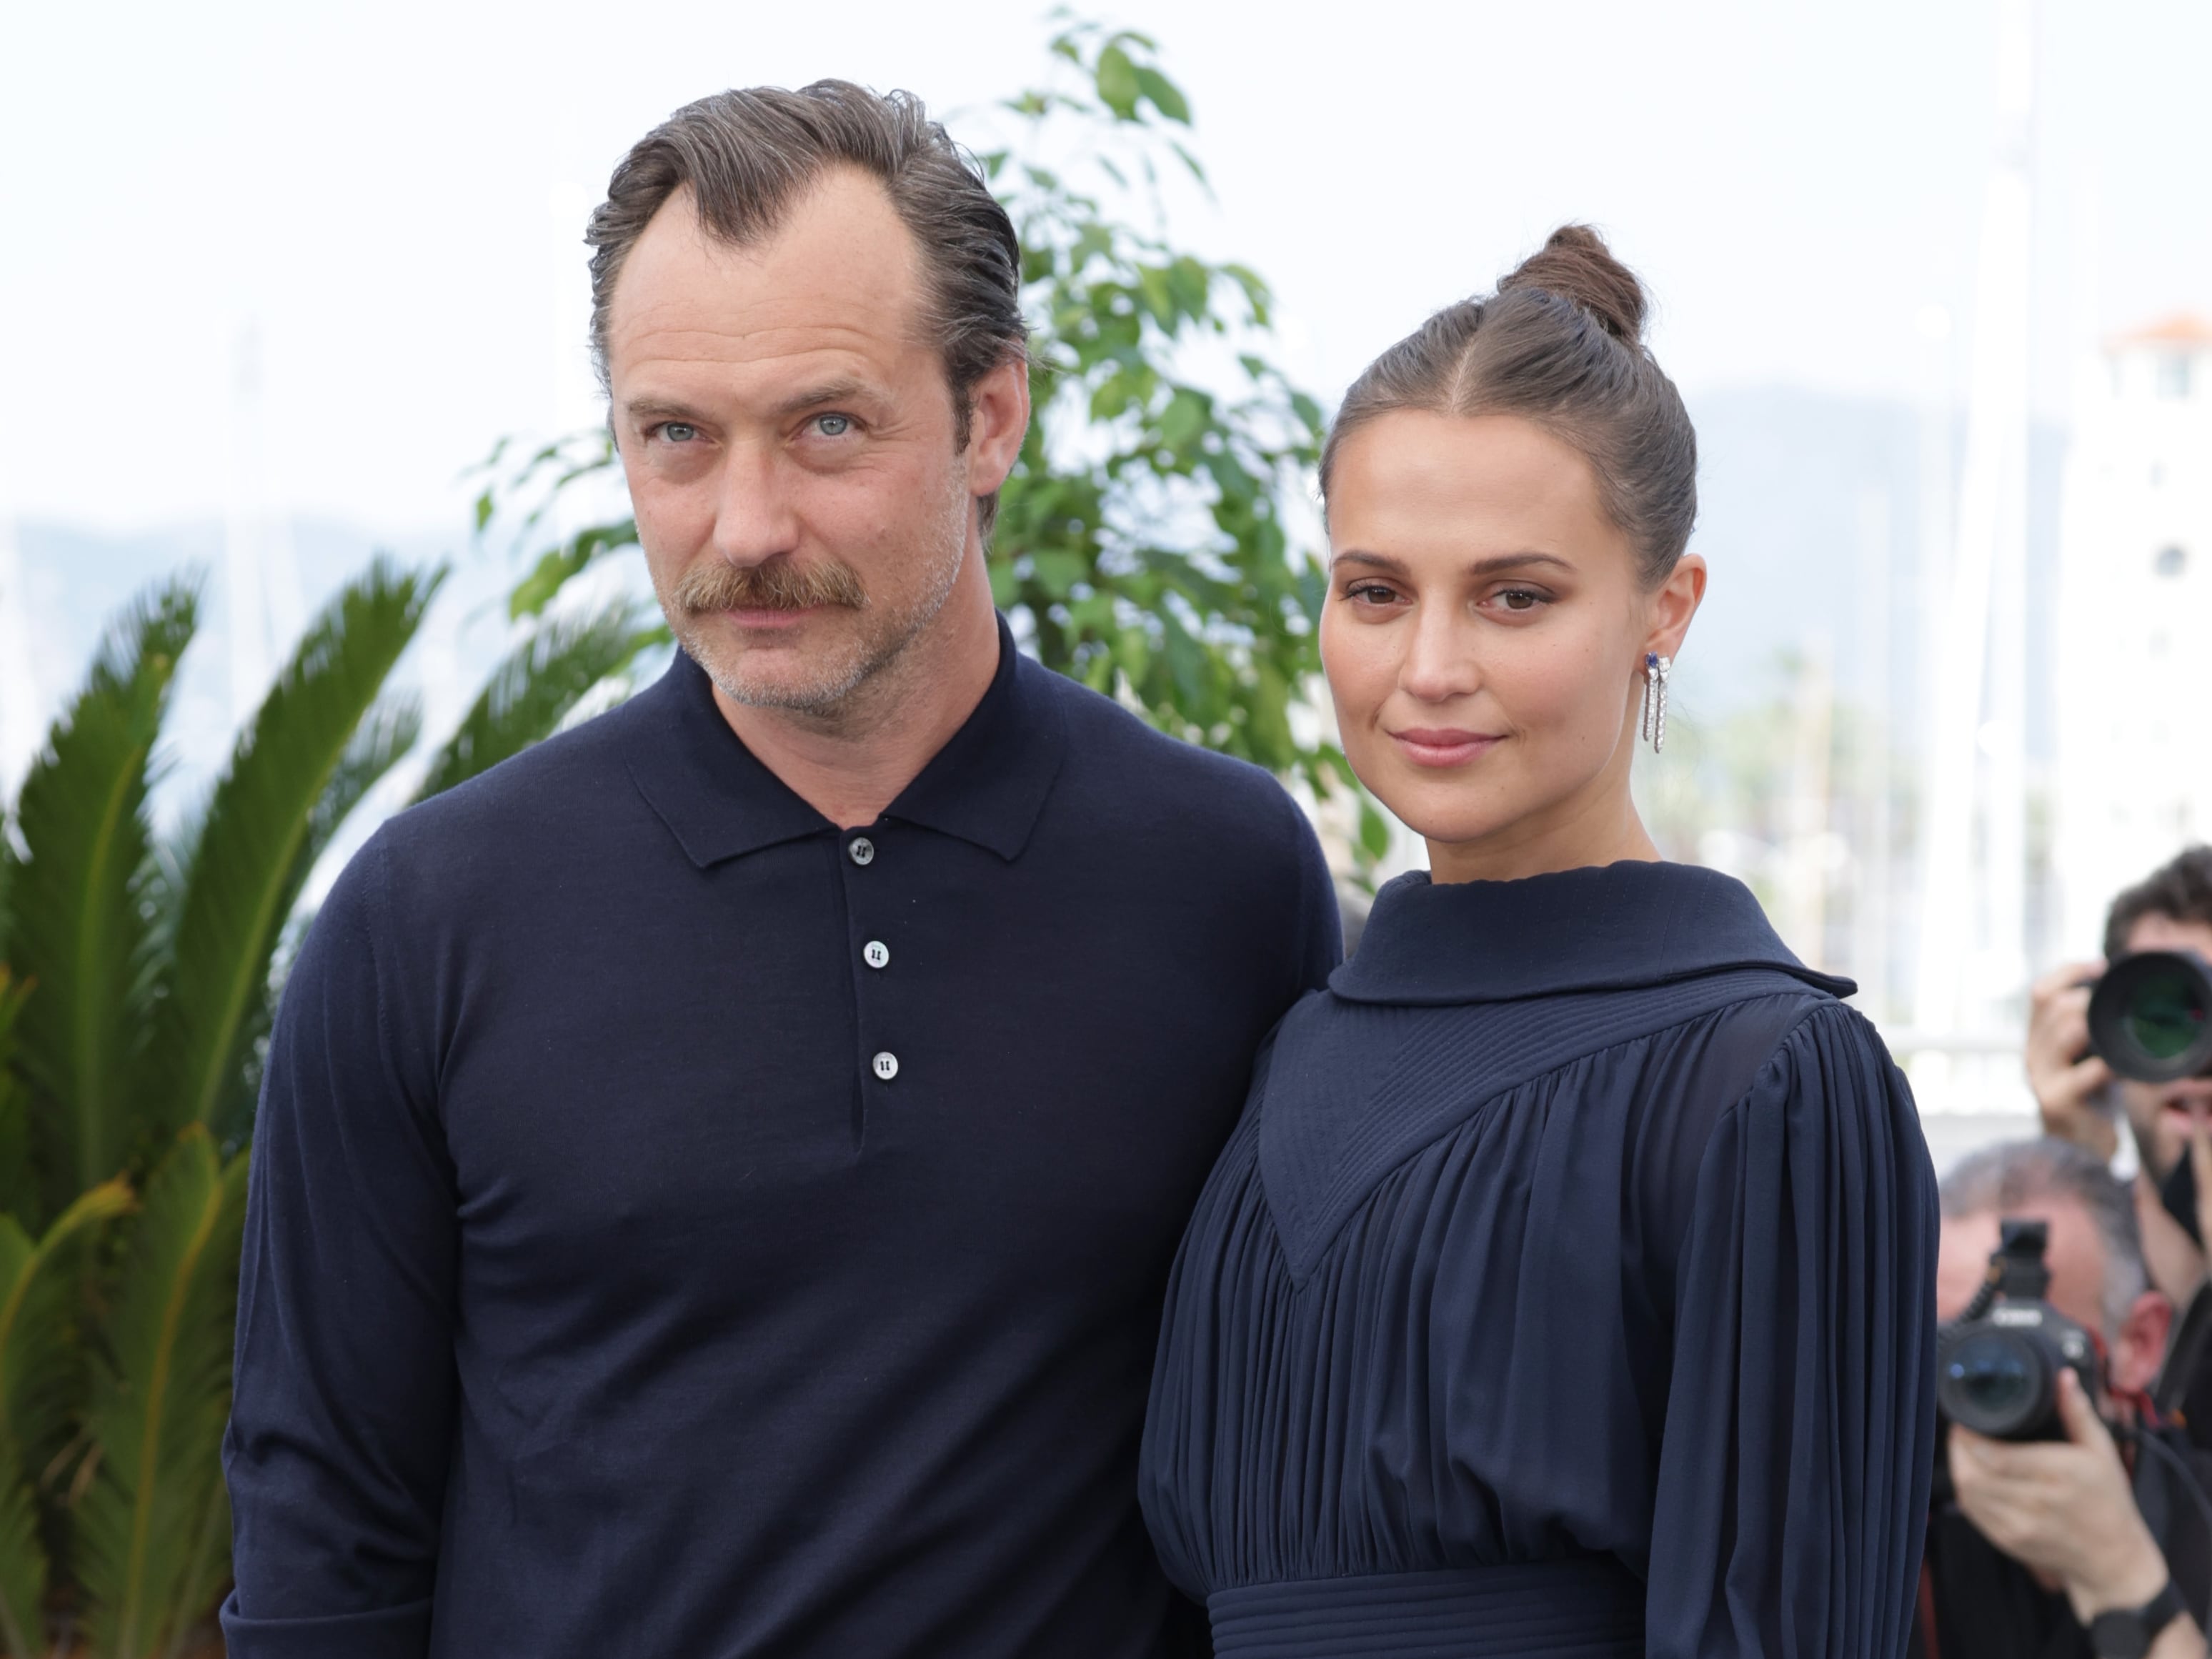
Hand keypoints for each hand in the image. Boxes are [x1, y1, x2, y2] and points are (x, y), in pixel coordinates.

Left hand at [1950, 1370, 2169, 1621]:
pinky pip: (1973, 1512)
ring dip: (1959, 1467)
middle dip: (1958, 1448)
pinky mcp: (2010, 1541)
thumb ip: (2077, 1412)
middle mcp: (2037, 1503)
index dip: (1969, 1436)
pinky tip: (1973, 1475)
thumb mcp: (2101, 1451)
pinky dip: (1966, 1491)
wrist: (2112, 1558)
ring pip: (1967, 1493)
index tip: (1965, 1418)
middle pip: (1973, 1474)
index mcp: (2059, 1475)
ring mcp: (2021, 1526)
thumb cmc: (2109, 1499)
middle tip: (1961, 1431)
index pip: (1996, 1456)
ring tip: (1965, 1449)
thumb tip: (2063, 1376)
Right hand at [2028, 961, 2115, 1159]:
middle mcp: (2033, 1054)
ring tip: (2125, 1033)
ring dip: (2100, 1026)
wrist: (2078, 1153)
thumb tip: (2119, 997)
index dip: (2069, 971)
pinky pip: (2090, 1071)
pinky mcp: (2058, 1100)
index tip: (2102, 965)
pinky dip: (2113, 1063)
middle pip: (2054, 1006)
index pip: (2040, 992)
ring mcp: (2042, 1078)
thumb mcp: (2084, 1059)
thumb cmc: (2090, 1101)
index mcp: (2037, 1040)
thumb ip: (2089, 1031)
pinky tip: (2128, 1066)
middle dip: (2089, 998)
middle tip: (2120, 1007)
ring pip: (2068, 1031)